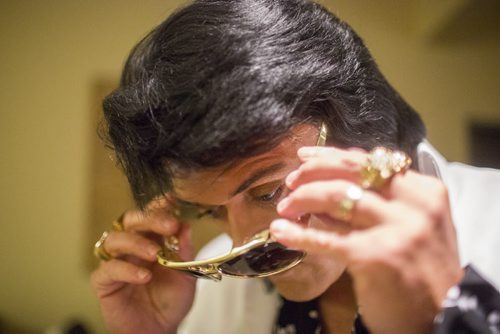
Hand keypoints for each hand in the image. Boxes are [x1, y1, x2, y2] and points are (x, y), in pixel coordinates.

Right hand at [91, 199, 195, 333]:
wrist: (160, 330)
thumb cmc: (171, 301)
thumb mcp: (186, 275)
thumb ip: (184, 252)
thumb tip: (186, 226)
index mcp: (152, 239)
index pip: (151, 214)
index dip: (159, 205)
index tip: (173, 200)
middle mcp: (132, 246)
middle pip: (131, 220)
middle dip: (149, 218)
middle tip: (168, 226)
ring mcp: (116, 262)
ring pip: (115, 239)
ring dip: (136, 243)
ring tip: (155, 255)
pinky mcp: (104, 282)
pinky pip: (108, 269)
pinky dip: (127, 269)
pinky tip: (144, 276)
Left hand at [271, 146, 462, 333]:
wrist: (443, 317)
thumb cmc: (424, 269)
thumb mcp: (417, 224)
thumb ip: (385, 198)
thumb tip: (334, 176)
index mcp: (424, 192)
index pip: (369, 161)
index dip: (330, 156)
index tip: (304, 157)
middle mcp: (413, 206)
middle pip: (349, 173)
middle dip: (311, 173)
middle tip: (290, 183)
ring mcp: (396, 230)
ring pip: (336, 197)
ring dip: (302, 199)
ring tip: (285, 208)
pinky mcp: (374, 256)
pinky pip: (326, 238)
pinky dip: (298, 234)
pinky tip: (280, 231)